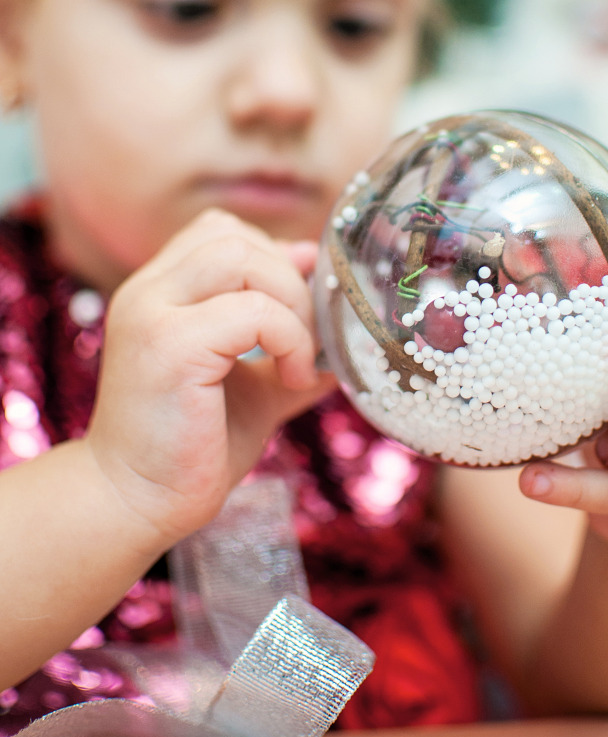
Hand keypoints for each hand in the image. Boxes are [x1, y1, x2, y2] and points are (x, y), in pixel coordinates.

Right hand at [86, 208, 333, 548]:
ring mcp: (152, 314)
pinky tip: (292, 379)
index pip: (218, 232)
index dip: (272, 255)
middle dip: (288, 279)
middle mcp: (146, 292)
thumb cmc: (191, 449)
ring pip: (239, 257)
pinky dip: (289, 338)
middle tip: (306, 338)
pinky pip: (253, 311)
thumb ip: (286, 350)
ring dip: (289, 301)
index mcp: (158, 293)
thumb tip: (342, 340)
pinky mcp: (170, 347)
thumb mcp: (252, 387)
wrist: (136, 504)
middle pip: (232, 237)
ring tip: (298, 356)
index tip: (302, 302)